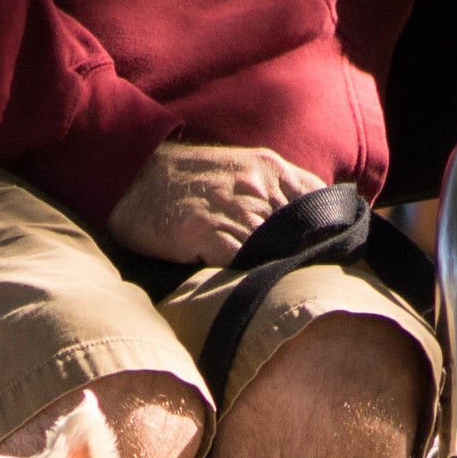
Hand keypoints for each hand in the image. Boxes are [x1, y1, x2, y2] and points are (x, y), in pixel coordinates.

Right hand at [107, 141, 326, 266]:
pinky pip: (242, 262)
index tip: (326, 248)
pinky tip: (244, 285)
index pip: (318, 200)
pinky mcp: (207, 233)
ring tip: (276, 288)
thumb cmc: (182, 180)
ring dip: (276, 269)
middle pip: (301, 230)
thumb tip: (300, 220)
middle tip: (305, 277)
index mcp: (270, 169)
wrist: (130, 175)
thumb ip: (270, 188)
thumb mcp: (238, 169)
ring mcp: (233, 210)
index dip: (325, 227)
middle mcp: (258, 187)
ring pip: (274, 248)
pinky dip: (247, 275)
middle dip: (304, 253)